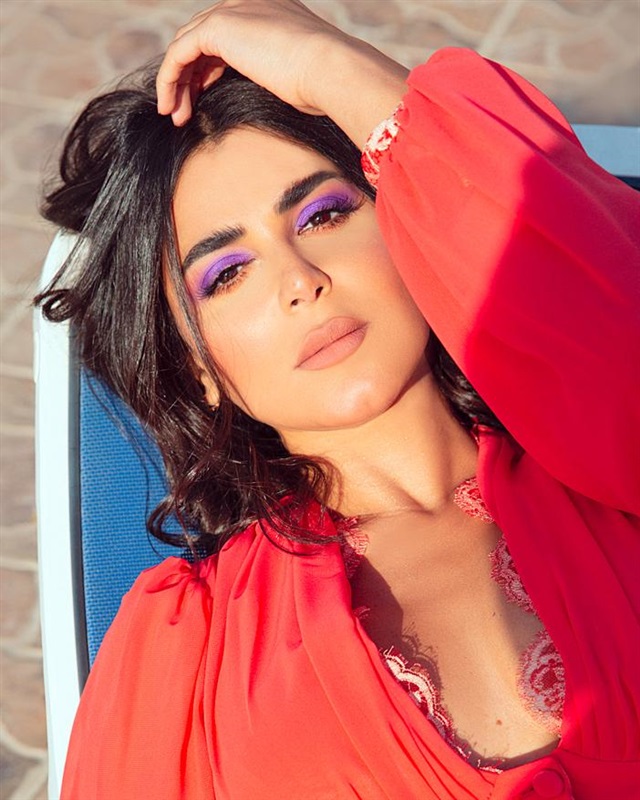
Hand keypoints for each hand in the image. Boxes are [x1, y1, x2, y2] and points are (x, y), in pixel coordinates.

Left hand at [156, 0, 351, 124]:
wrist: (330, 69)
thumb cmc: (322, 84)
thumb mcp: (295, 77)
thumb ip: (274, 76)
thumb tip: (275, 94)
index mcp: (266, 11)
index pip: (223, 36)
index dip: (206, 69)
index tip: (201, 100)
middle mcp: (246, 4)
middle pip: (200, 40)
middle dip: (188, 78)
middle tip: (182, 113)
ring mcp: (231, 11)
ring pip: (186, 46)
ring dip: (176, 83)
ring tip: (174, 116)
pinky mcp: (218, 27)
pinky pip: (179, 52)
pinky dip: (169, 78)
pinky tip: (170, 105)